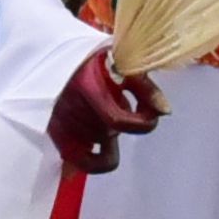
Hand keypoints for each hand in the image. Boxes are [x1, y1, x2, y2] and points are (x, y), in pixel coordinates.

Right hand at [47, 54, 162, 177]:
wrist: (54, 56)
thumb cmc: (91, 59)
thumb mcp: (120, 63)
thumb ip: (144, 88)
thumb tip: (165, 111)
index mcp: (85, 87)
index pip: (119, 122)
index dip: (142, 122)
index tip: (148, 112)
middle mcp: (69, 109)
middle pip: (110, 133)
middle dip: (121, 120)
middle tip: (115, 100)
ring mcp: (60, 124)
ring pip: (99, 144)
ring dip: (106, 132)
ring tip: (99, 111)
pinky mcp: (56, 135)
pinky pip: (83, 162)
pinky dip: (95, 159)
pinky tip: (98, 146)